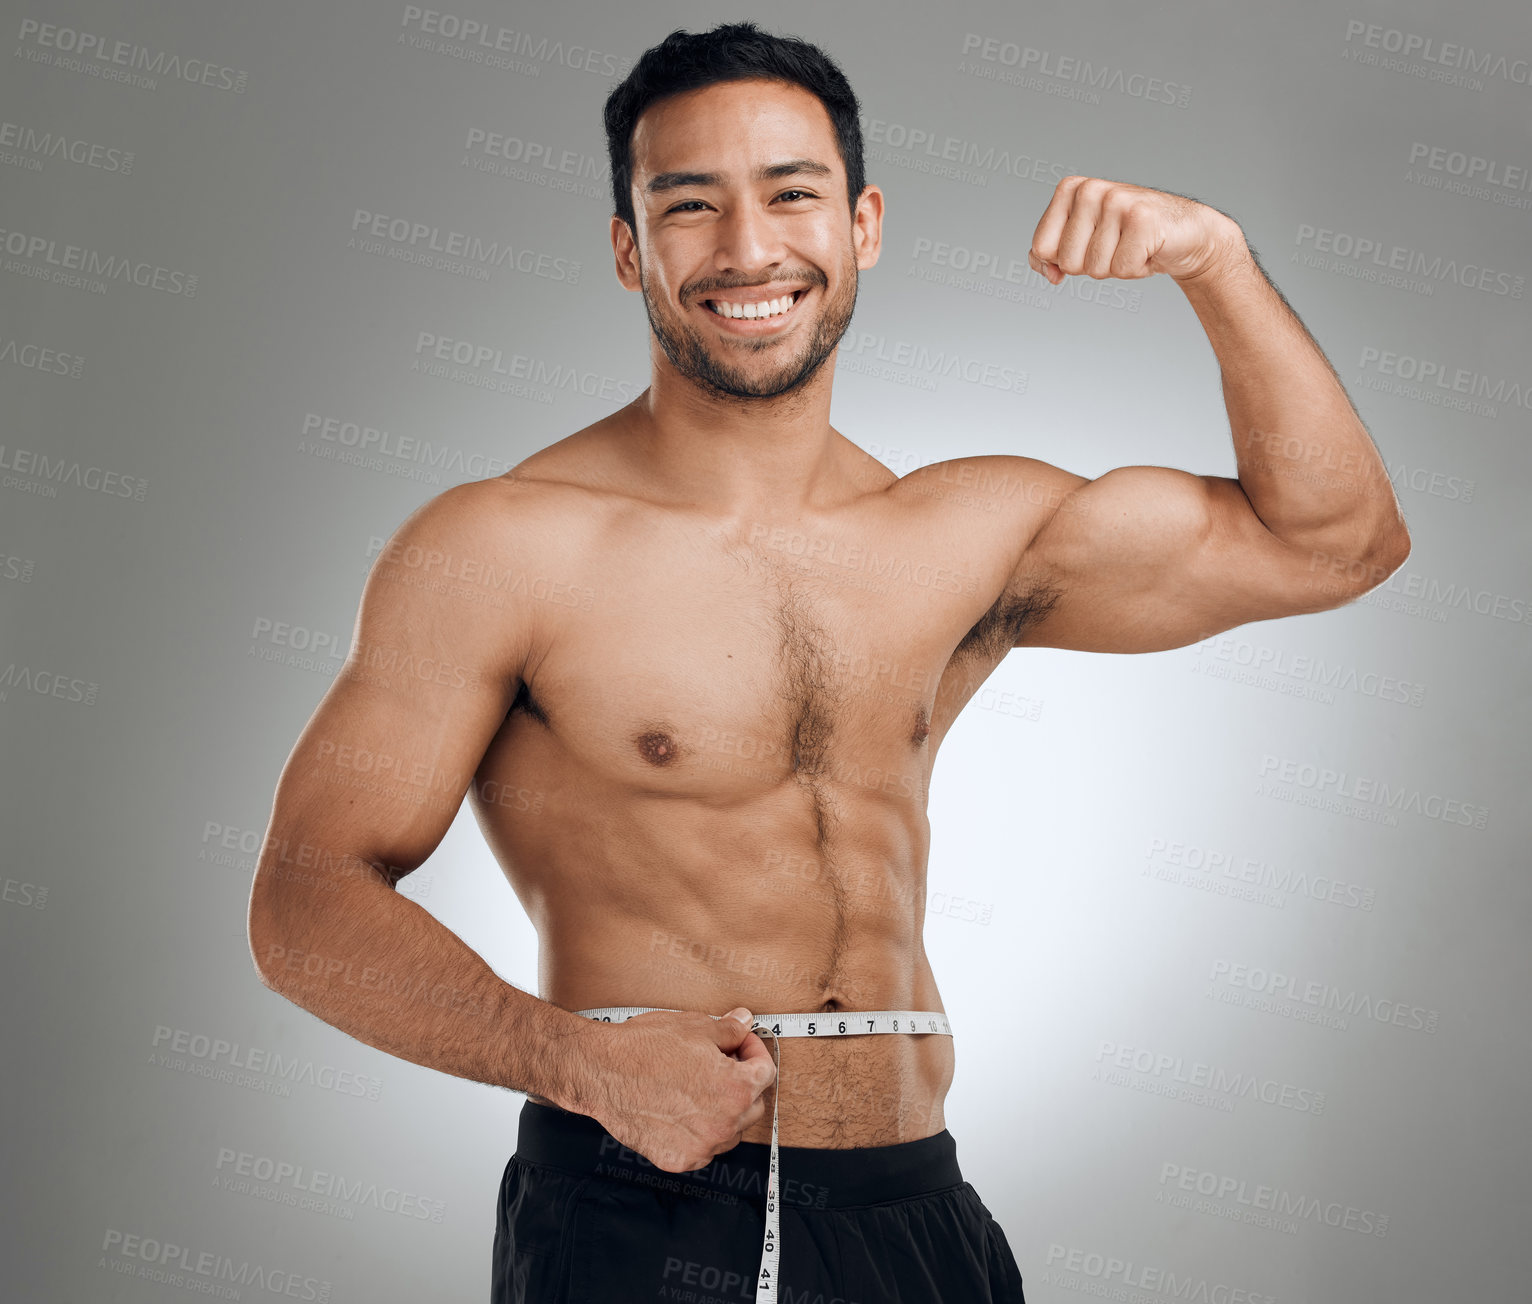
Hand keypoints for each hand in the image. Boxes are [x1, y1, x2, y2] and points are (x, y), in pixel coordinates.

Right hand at [580, 1007, 776, 1172]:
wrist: (602, 1072)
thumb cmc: (645, 1048)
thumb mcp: (695, 1027)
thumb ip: (729, 1029)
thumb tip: (744, 1021)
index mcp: (736, 1090)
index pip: (766, 1072)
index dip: (754, 1051)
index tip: (740, 1044)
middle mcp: (724, 1125)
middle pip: (753, 1103)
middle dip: (742, 1081)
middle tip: (720, 1062)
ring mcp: (701, 1147)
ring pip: (730, 1130)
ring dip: (724, 1109)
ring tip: (698, 1086)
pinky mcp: (678, 1159)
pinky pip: (703, 1147)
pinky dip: (700, 1131)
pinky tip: (682, 1109)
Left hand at [1028, 176, 1243, 284]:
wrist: (1184, 234)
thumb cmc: (1130, 239)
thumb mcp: (1083, 244)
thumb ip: (1049, 255)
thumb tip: (1047, 271)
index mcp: (1070, 190)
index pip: (1041, 248)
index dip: (1064, 261)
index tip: (1090, 245)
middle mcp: (1090, 189)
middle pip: (1067, 261)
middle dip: (1092, 266)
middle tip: (1118, 246)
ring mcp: (1116, 201)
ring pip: (1094, 268)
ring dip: (1116, 267)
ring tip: (1133, 246)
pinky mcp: (1142, 219)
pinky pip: (1121, 270)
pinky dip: (1137, 269)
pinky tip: (1149, 249)